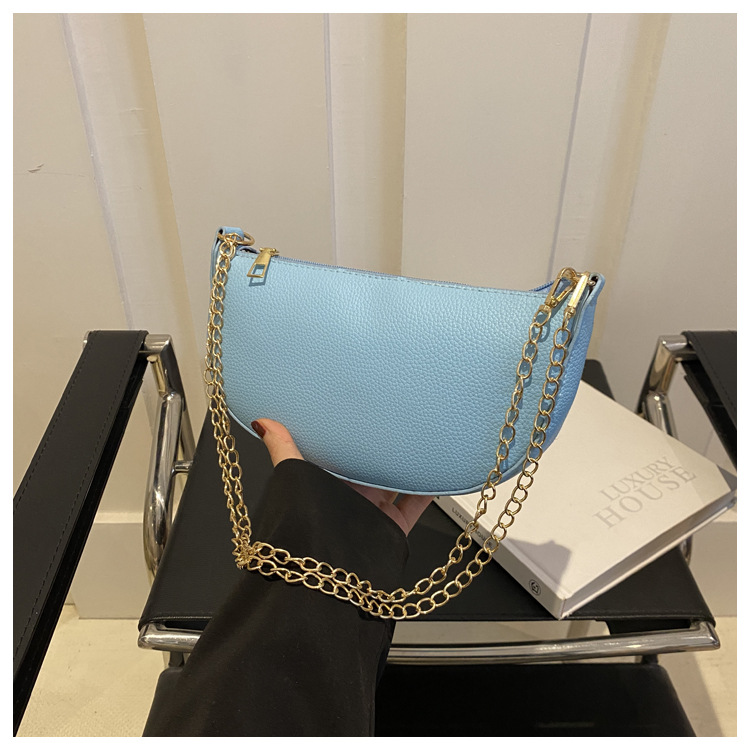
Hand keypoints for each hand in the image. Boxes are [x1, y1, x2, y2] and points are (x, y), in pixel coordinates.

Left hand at [251, 419, 432, 534]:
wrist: (328, 574)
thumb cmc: (306, 529)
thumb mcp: (293, 476)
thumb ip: (283, 448)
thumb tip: (264, 423)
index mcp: (325, 485)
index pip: (339, 455)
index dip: (349, 437)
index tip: (361, 416)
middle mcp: (349, 500)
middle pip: (369, 468)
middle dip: (381, 449)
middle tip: (395, 422)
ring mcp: (372, 514)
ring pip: (394, 484)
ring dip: (405, 466)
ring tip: (418, 442)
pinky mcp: (392, 529)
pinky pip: (414, 506)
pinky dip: (427, 492)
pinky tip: (435, 474)